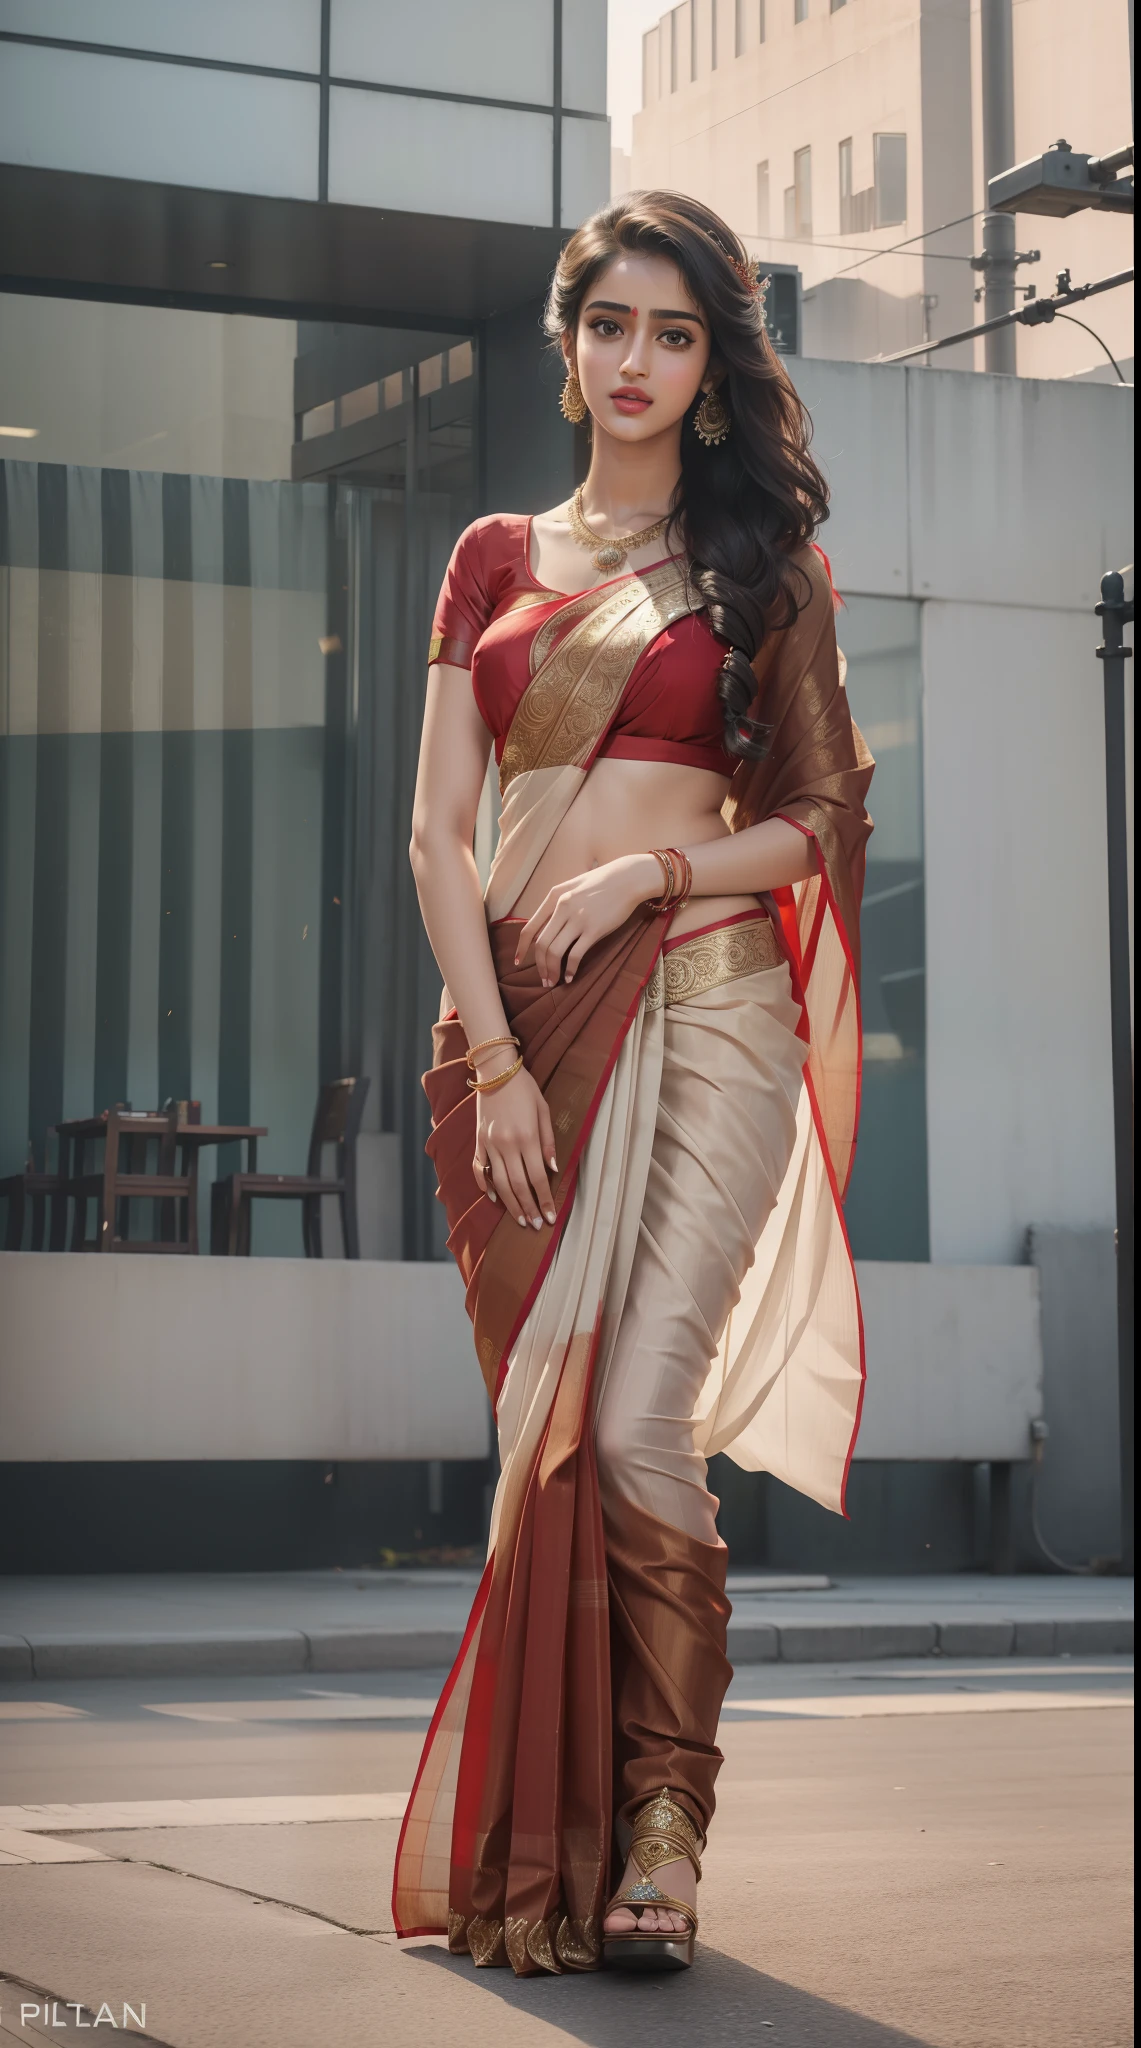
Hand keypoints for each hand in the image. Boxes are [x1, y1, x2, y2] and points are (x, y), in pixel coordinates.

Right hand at [473, 1058, 558, 1229]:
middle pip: (518, 1185)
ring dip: (510, 1204)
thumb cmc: (525, 1088)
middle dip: (528, 1208)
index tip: (550, 1217)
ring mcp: (489, 1143)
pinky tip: (493, 1198)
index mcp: (526, 1137)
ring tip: (520, 1219)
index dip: (544, 1200)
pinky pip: (479, 1169)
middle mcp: (506, 1144)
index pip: (537, 1178)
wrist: (496, 1070)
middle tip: (536, 1225)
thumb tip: (552, 1169)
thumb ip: (548, 1141)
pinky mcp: (478, 1141)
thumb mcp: (544, 1110)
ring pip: (499, 1182)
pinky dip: (485, 1185)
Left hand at [515, 854, 660, 987]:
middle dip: (539, 966)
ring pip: (555, 952)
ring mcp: (578, 919)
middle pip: (541, 944)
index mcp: (554, 896)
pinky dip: (570, 969)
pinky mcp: (594, 929)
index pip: (530, 928)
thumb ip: (559, 904)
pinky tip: (570, 977)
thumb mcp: (574, 886)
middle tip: (543, 979)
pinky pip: (575, 955)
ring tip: (554, 982)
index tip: (518, 962)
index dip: (522, 948)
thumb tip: (547, 928)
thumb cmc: (602, 883)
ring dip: (551, 971)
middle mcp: (562, 907)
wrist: (629, 878)